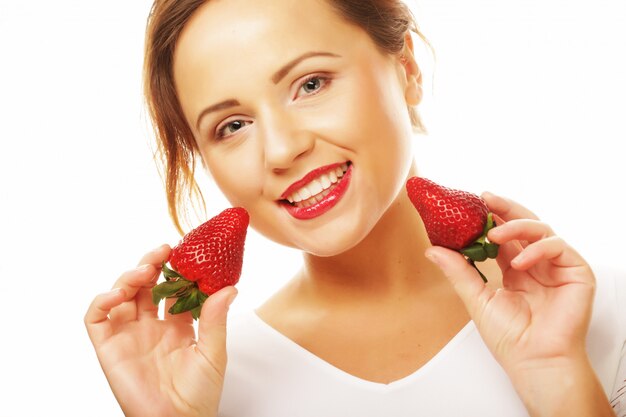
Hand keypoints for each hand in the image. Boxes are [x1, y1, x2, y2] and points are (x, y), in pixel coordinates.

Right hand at [84, 245, 236, 416]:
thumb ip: (215, 319)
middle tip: (164, 250)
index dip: (177, 271)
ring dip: (129, 277)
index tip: (187, 253)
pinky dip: (102, 300)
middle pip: (145, 286)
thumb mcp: (213, 352)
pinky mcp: (108, 348)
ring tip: (146, 270)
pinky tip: (119, 293)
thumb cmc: (199, 394)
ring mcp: (129, 336)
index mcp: (177, 326)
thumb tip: (229, 286)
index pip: (173, 290)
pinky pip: (96, 319)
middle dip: (152, 264)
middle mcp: (151, 327)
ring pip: (121, 295)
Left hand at [425, 192, 612, 415]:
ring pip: (540, 229)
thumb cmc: (510, 337)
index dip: (489, 218)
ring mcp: (556, 266)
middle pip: (522, 224)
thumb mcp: (477, 298)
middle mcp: (536, 263)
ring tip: (494, 236)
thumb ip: (458, 271)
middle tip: (484, 198)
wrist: (534, 360)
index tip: (470, 203)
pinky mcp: (576, 272)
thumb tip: (432, 249)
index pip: (503, 235)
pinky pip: (558, 247)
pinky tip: (520, 262)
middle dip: (504, 209)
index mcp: (515, 267)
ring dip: (516, 227)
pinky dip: (538, 249)